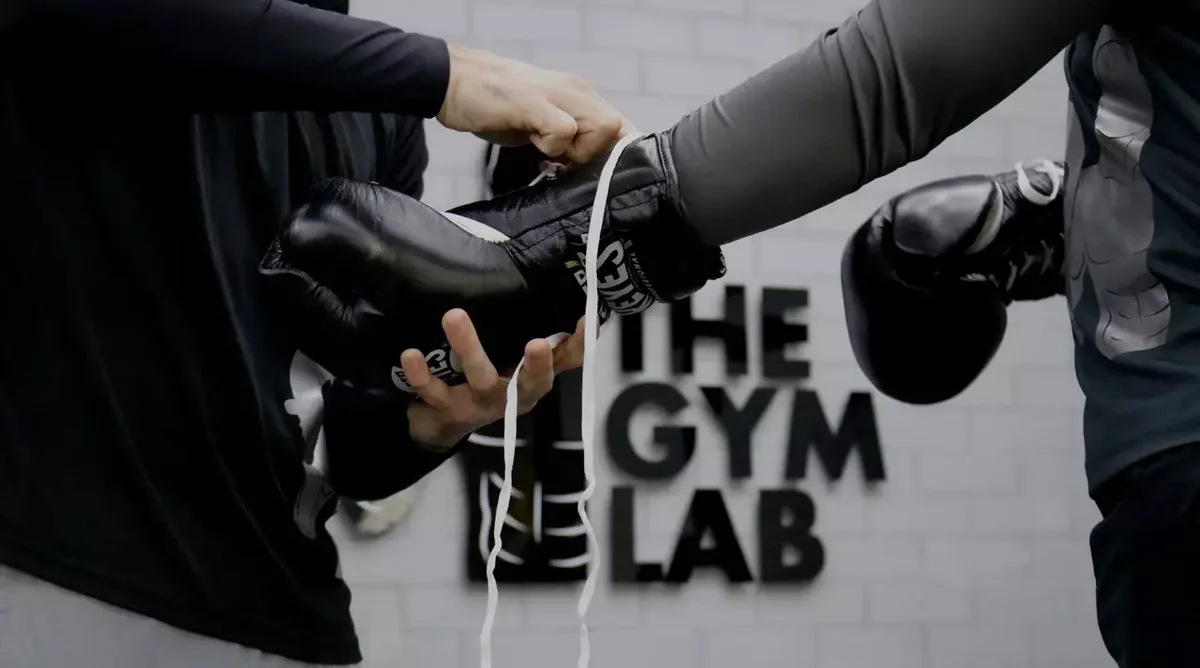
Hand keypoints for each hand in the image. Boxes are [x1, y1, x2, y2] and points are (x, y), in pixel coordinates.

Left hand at [403, 310, 584, 449]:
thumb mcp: (515, 364)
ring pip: (479, 377)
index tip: (588, 321)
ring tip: (454, 315)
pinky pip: (433, 391)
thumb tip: (570, 297)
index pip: (565, 363)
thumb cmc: (486, 382)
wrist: (441, 425)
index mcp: (533, 381)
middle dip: (537, 365)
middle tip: (537, 343)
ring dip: (468, 347)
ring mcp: (479, 404)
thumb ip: (539, 339)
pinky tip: (410, 355)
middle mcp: (512, 396)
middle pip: (530, 383)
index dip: (580, 346)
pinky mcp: (447, 410)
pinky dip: (421, 374)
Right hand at [437, 44, 627, 163]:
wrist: (452, 80)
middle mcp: (575, 90)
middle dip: (595, 155)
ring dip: (577, 150)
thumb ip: (567, 138)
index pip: (620, 127)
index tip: (581, 168)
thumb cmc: (495, 105)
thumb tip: (586, 166)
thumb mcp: (541, 122)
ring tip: (545, 148)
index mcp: (579, 95)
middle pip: (618, 128)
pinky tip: (532, 143)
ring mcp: (557, 94)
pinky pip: (565, 129)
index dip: (607, 154)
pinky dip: (553, 146)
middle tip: (562, 160)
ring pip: (602, 127)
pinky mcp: (534, 103)